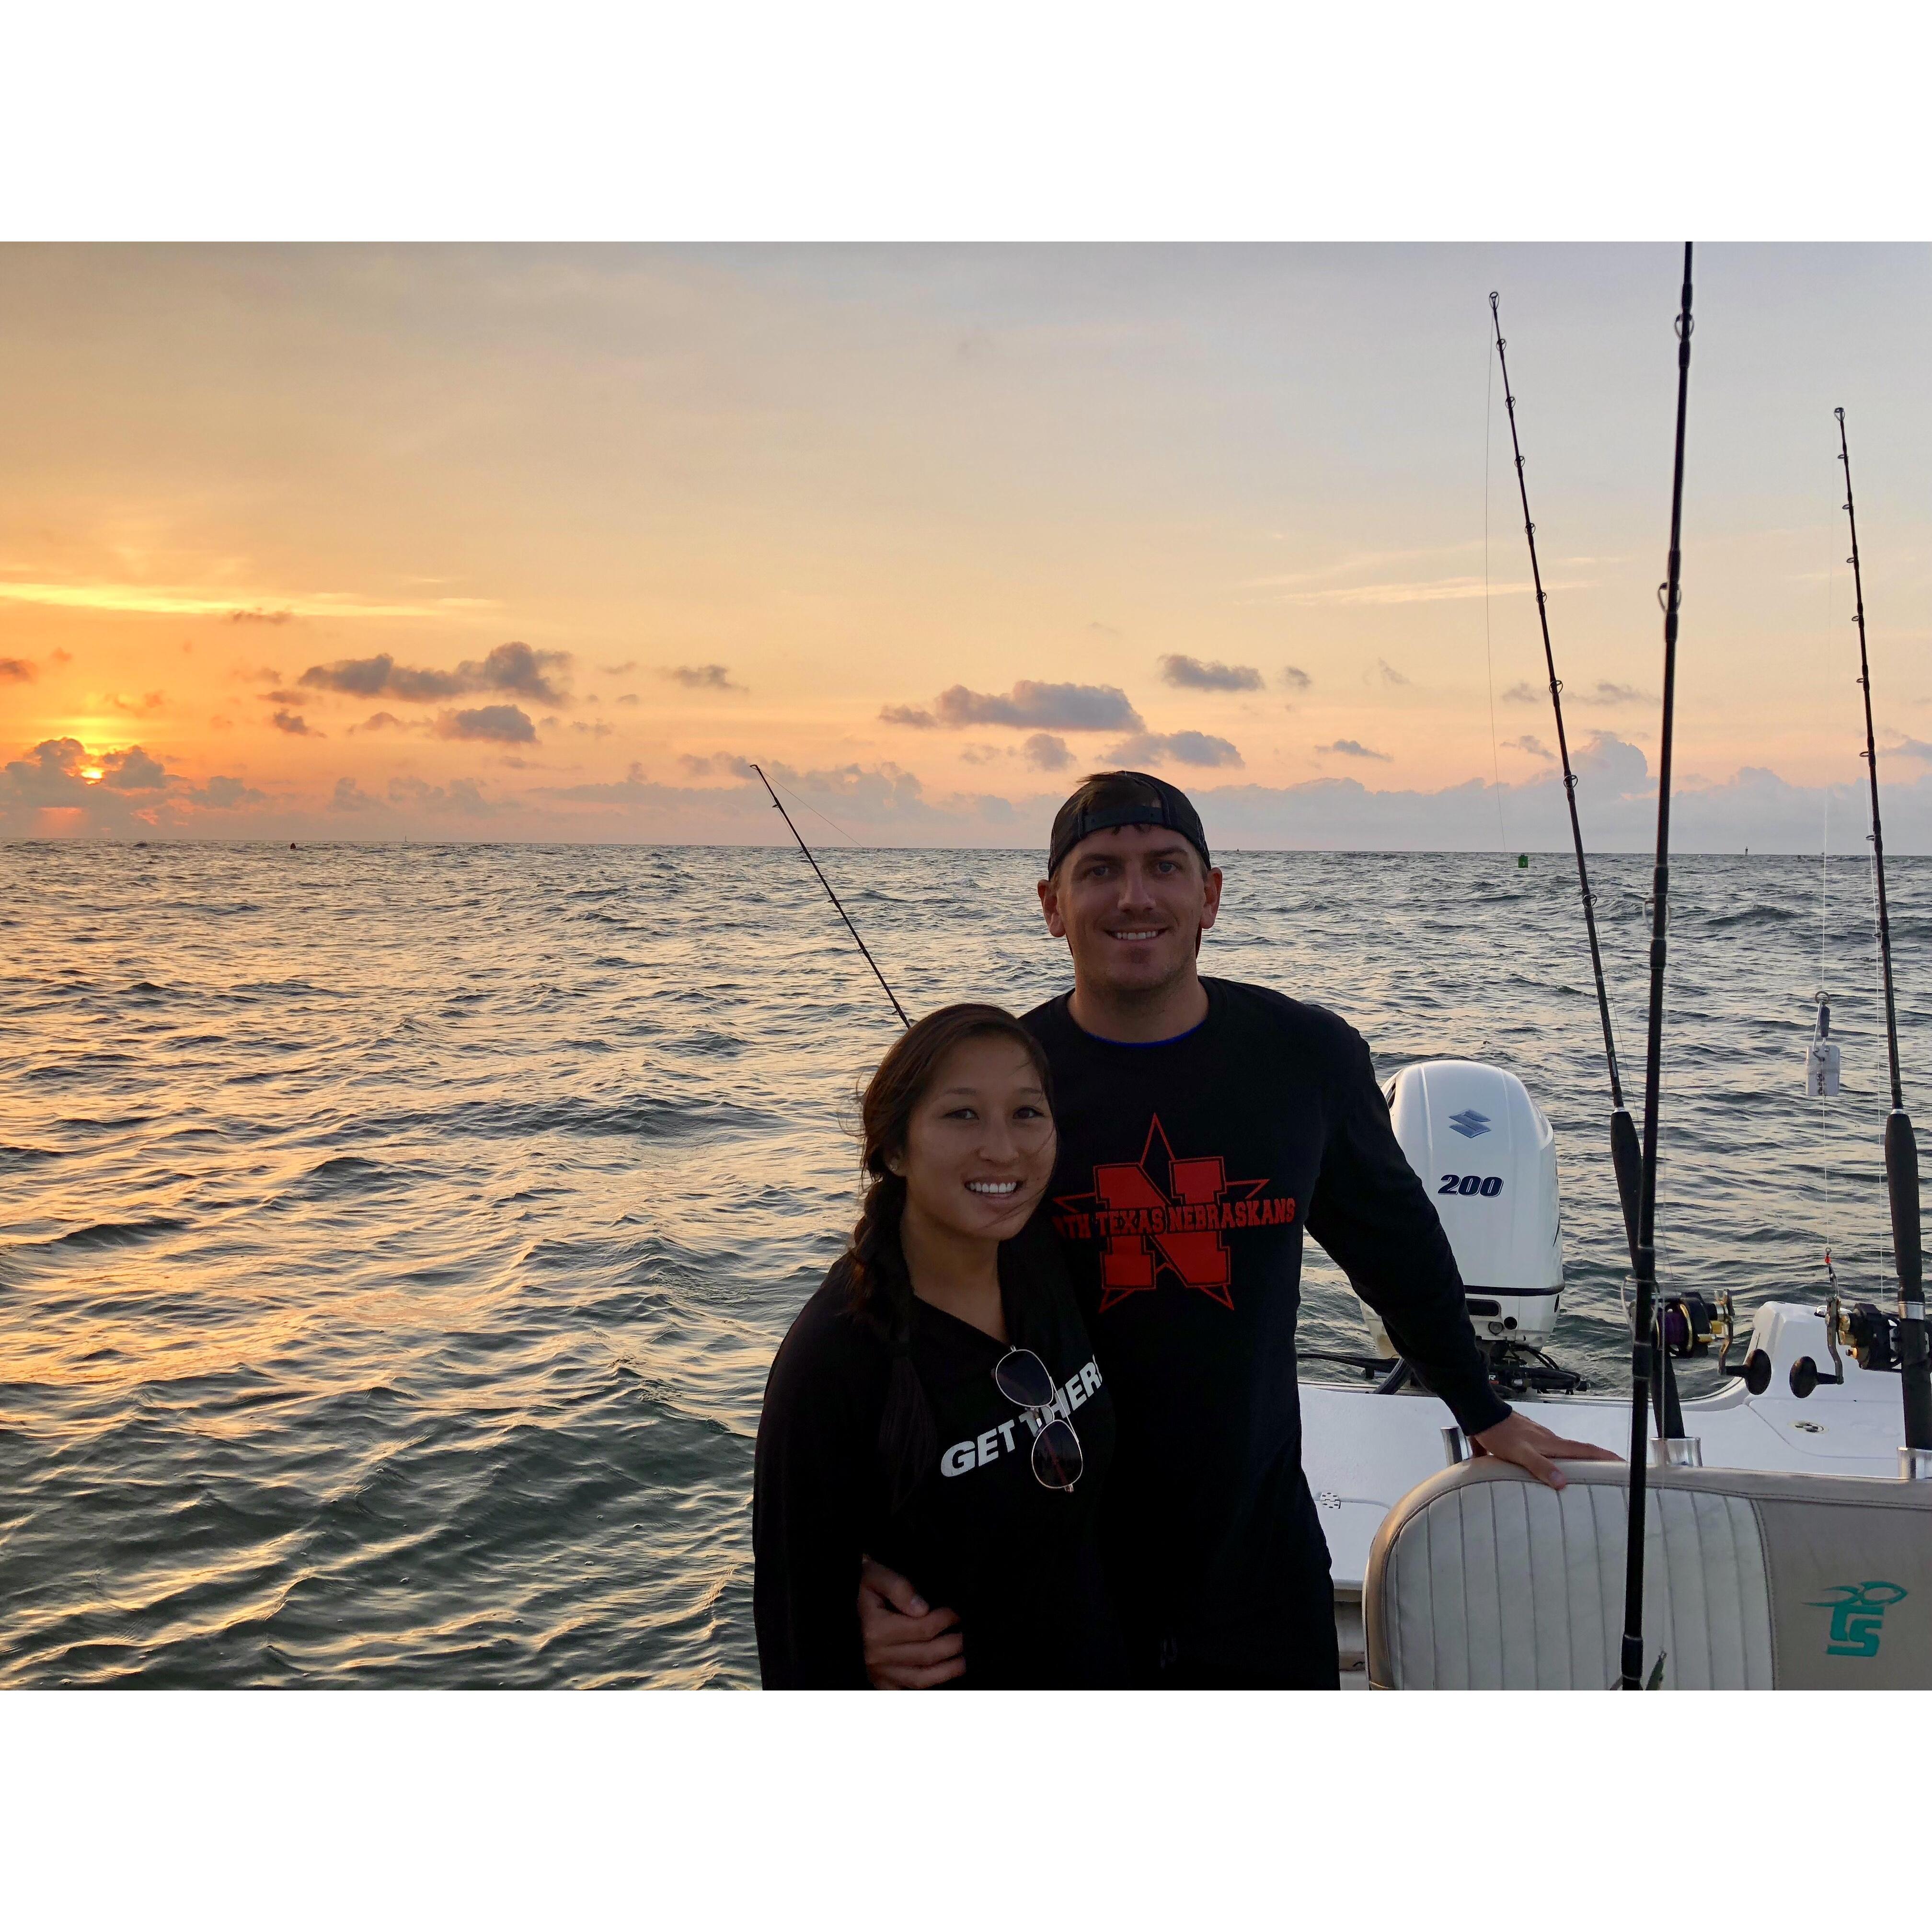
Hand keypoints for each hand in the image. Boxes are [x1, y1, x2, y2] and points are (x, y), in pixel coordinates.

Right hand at [858, 1555, 964, 1688]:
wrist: (844, 1601)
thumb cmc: (866, 1587)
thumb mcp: (876, 1576)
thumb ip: (898, 1587)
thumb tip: (922, 1609)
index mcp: (876, 1629)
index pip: (923, 1629)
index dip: (947, 1620)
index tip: (959, 1612)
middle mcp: (876, 1656)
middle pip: (927, 1654)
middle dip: (954, 1644)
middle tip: (969, 1634)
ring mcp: (878, 1673)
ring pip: (922, 1679)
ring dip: (949, 1670)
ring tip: (965, 1658)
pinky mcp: (881, 1683)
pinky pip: (910, 1691)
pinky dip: (930, 1686)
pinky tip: (945, 1675)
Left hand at [1470, 1411, 1620, 1489]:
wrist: (1481, 1414)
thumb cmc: (1501, 1434)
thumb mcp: (1521, 1453)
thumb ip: (1540, 1467)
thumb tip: (1564, 1484)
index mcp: (1552, 1443)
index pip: (1585, 1450)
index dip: (1605, 1456)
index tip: (1624, 1463)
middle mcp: (1549, 1440)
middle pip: (1578, 1451)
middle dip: (1595, 1461)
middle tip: (1610, 1474)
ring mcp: (1538, 1439)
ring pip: (1562, 1453)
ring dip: (1575, 1463)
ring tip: (1583, 1478)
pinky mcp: (1526, 1440)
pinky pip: (1546, 1453)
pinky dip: (1554, 1462)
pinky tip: (1548, 1472)